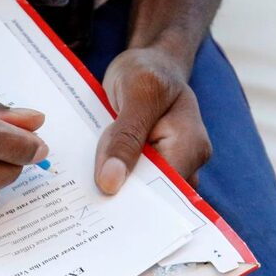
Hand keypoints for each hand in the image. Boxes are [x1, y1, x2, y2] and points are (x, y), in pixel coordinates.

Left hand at [94, 46, 211, 193]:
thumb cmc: (148, 72)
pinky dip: (112, 182)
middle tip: (86, 207)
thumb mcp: (136, 95)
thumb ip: (125, 138)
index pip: (166, 192)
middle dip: (122, 202)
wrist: (147, 64)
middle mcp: (186, 162)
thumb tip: (111, 183)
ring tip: (84, 196)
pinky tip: (90, 184)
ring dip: (114, 193)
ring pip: (140, 193)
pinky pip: (131, 183)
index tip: (104, 211)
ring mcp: (169, 166)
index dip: (137, 204)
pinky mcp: (150, 167)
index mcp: (190, 146)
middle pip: (153, 198)